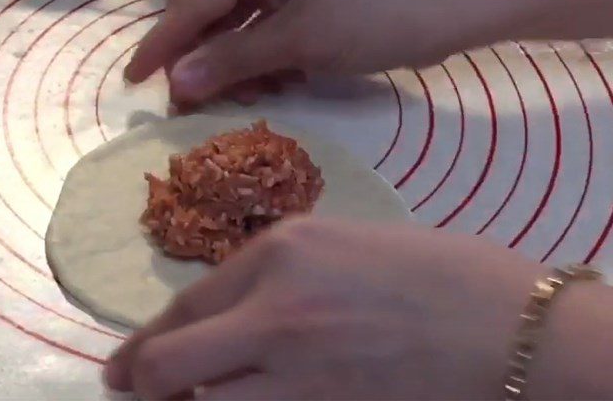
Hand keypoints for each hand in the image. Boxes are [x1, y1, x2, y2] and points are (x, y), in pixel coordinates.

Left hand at [104, 217, 539, 399]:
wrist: (505, 321)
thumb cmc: (429, 269)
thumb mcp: (338, 245)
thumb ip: (276, 274)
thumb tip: (230, 313)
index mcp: (280, 249)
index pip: (186, 304)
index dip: (145, 341)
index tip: (124, 366)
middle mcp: (274, 308)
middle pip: (172, 362)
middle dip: (144, 381)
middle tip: (134, 391)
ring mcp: (298, 370)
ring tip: (189, 400)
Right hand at [125, 0, 463, 106]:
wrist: (446, 7)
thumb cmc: (371, 19)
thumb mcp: (296, 44)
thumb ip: (231, 61)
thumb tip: (174, 83)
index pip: (194, 3)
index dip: (162, 44)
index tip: (132, 79)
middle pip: (206, 1)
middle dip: (194, 48)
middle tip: (187, 93)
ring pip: (234, 13)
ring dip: (228, 54)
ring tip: (240, 94)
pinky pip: (263, 17)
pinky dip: (257, 49)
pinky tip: (268, 79)